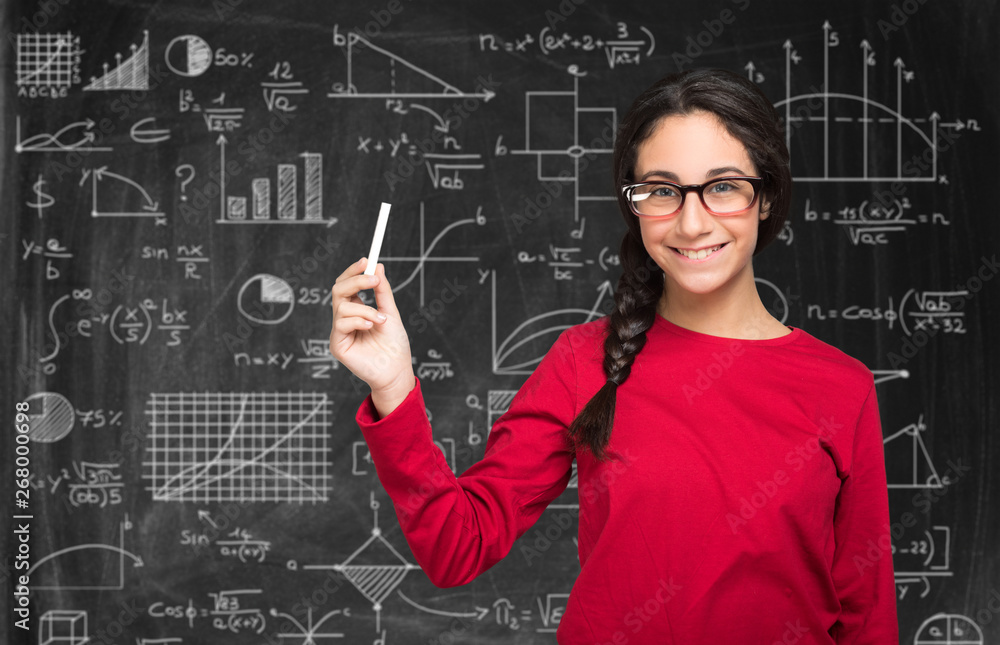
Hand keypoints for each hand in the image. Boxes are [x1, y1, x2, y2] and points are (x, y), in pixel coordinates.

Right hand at [329, 258, 414, 415]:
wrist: (397, 370)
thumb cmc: (394, 345)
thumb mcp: (390, 312)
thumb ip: (382, 291)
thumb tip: (377, 267)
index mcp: (356, 310)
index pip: (347, 285)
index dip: (353, 271)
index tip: (366, 260)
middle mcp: (345, 319)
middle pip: (338, 290)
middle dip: (356, 281)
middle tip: (374, 280)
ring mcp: (339, 332)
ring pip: (342, 306)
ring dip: (366, 309)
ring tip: (381, 319)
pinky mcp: (337, 345)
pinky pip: (341, 323)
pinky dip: (359, 320)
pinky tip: (372, 326)